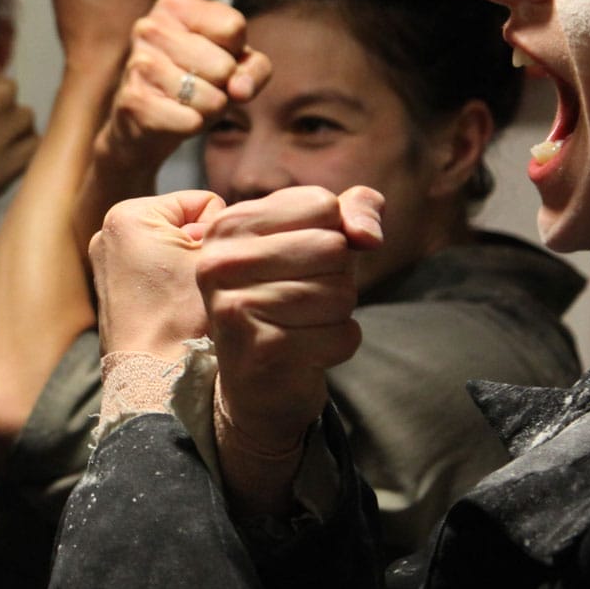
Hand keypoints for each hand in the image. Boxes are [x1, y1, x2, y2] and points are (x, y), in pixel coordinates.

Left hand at [89, 189, 225, 360]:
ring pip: (168, 248)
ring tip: (185, 299)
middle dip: (198, 248)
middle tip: (198, 285)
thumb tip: (225, 227)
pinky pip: (151, 271)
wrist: (153, 375)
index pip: (202, 202)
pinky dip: (166, 284)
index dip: (219, 233)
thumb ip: (225, 228)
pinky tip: (171, 308)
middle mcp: (107, 232)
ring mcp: (103, 261)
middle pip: (182, 223)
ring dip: (185, 267)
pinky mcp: (106, 288)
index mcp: (129, 214)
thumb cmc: (184, 318)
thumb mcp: (216, 258)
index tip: (211, 266)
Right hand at [98, 0, 273, 173]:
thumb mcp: (235, 63)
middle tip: (202, 86)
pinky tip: (176, 118)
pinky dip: (193, 126)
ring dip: (210, 109)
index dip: (236, 53)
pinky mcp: (133, 100)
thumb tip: (239, 89)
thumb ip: (254, 68)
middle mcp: (150, 27)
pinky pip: (190, 121)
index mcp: (174, 6)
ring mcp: (138, 63)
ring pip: (210, 97)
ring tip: (190, 103)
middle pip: (224, 66)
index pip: (234, 27)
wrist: (147, 121)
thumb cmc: (196, 82)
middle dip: (223, 87)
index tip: (215, 56)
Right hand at [195, 185, 383, 511]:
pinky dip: (338, 345)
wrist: (257, 383)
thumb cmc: (289, 300)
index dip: (333, 233)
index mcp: (228, 224)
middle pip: (332, 247)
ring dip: (337, 314)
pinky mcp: (262, 350)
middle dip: (337, 277)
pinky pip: (342, 334)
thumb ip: (352, 210)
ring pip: (340, 293)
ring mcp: (235, 307)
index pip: (320, 204)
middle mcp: (220, 262)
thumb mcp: (317, 241)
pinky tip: (306, 351)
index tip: (303, 261)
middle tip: (302, 299)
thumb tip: (368, 236)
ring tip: (301, 325)